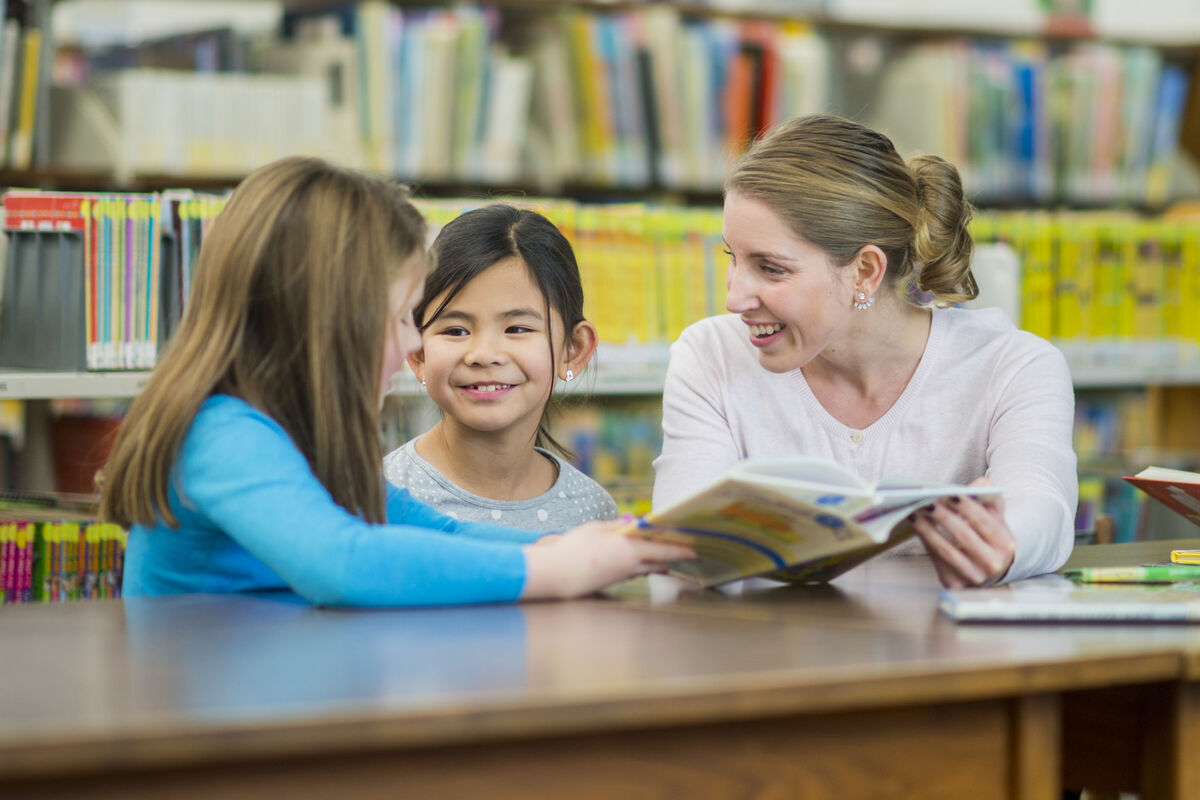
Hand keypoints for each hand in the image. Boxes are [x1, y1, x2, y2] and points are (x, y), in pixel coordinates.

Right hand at [521, 520, 695, 599]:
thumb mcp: (595, 529)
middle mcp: (630, 565)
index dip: (679, 550)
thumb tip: (631, 523)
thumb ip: (616, 526)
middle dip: (672, 557)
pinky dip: (642, 567)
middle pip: (658, 561)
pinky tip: (641, 563)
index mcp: (629, 549)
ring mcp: (622, 576)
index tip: (694, 550)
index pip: (661, 549)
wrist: (558, 575)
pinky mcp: (613, 582)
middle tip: (685, 554)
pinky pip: (634, 573)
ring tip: (666, 558)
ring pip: (646, 568)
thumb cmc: (575, 548)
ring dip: (657, 563)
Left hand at [911, 477, 1013, 588]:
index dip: (965, 506)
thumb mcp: (995, 515)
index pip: (983, 522)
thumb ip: (989, 497)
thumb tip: (979, 484)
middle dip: (943, 516)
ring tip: (914, 512)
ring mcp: (974, 577)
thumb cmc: (989, 535)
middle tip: (925, 501)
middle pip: (963, 536)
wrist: (991, 568)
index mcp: (1006, 545)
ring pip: (947, 550)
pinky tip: (916, 527)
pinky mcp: (956, 584)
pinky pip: (937, 560)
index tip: (948, 493)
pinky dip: (926, 542)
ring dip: (927, 529)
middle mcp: (993, 564)